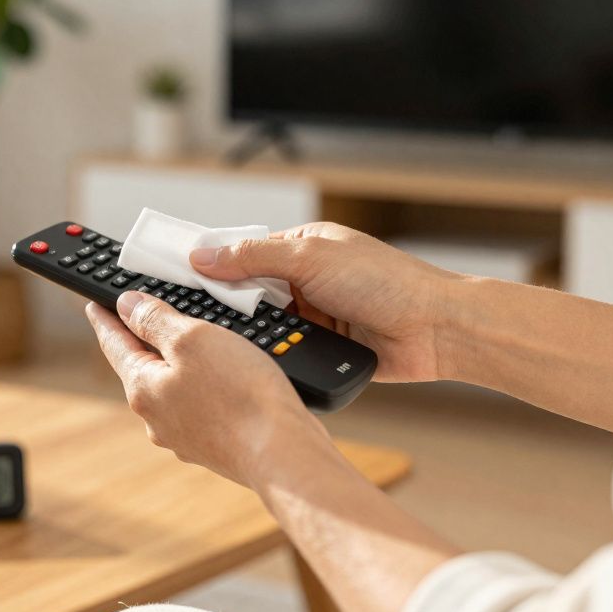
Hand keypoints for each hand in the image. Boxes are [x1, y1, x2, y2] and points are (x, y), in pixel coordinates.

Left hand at [85, 292, 341, 487]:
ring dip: (177, 365)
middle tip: (140, 318)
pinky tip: (221, 380)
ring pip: (171, 389)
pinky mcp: (211, 446)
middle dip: (143, 342)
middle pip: (141, 368)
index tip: (95, 307)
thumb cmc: (239, 394)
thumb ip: (155, 319)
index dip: (106, 319)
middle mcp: (156, 418)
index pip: (114, 344)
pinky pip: (198, 406)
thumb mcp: (193, 338)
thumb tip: (126, 306)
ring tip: (189, 345)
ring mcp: (183, 436)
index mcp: (143, 388)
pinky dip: (203, 387)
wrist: (282, 453)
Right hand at [190, 222, 458, 382]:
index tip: (176, 276)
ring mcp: (316, 316)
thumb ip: (252, 259)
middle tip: (193, 315)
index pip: (244, 253)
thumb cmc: (387, 282)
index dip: (212, 265)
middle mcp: (307, 281)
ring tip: (228, 340)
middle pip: (249, 293)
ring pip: (266, 327)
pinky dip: (276, 356)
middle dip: (229, 305)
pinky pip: (288, 352)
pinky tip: (259, 362)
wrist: (436, 329)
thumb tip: (203, 255)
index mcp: (303, 249)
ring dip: (254, 334)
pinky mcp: (326, 349)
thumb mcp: (310, 259)